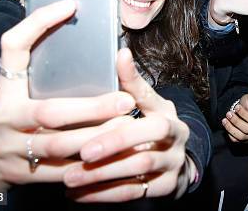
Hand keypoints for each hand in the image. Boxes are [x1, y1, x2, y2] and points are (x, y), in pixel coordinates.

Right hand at [0, 0, 136, 192]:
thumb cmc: (5, 116)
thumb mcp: (12, 89)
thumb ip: (36, 69)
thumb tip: (80, 35)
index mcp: (5, 89)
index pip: (14, 47)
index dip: (39, 22)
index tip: (70, 5)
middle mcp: (6, 117)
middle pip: (51, 111)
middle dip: (92, 107)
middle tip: (126, 100)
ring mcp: (13, 149)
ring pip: (60, 145)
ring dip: (98, 137)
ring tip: (127, 126)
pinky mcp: (24, 174)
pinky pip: (62, 171)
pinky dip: (89, 164)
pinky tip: (113, 154)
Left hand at [63, 49, 193, 201]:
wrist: (177, 165)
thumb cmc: (154, 129)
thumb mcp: (148, 106)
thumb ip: (132, 85)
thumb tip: (121, 52)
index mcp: (166, 111)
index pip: (149, 97)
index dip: (131, 85)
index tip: (108, 83)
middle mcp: (176, 135)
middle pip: (150, 136)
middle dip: (114, 142)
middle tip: (82, 151)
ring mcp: (174, 162)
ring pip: (140, 168)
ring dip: (103, 173)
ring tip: (70, 177)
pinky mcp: (167, 187)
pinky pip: (134, 192)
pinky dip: (104, 194)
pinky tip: (78, 194)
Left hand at [222, 94, 247, 142]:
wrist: (242, 109)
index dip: (244, 114)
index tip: (237, 107)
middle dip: (236, 121)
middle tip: (228, 113)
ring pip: (242, 136)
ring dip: (231, 128)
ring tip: (225, 120)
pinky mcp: (244, 140)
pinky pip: (236, 140)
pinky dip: (229, 133)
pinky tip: (226, 125)